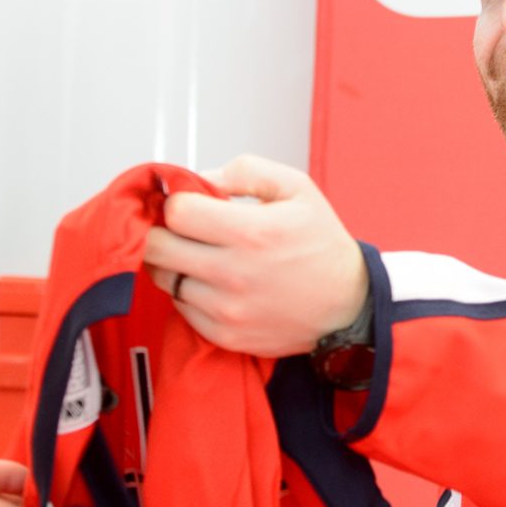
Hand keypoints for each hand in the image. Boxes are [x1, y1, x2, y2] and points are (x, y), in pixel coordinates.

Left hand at [141, 155, 367, 357]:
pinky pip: (180, 308)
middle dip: (162, 230)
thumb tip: (200, 178)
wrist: (348, 305)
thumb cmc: (321, 244)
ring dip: (174, 262)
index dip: (177, 201)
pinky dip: (188, 292)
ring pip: (164, 278)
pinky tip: (213, 282)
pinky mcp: (225, 334)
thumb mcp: (297, 188)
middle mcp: (235, 273)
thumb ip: (246, 172)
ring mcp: (227, 309)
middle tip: (181, 228)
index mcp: (252, 232)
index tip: (188, 203)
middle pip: (157, 247)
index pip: (177, 212)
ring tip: (198, 254)